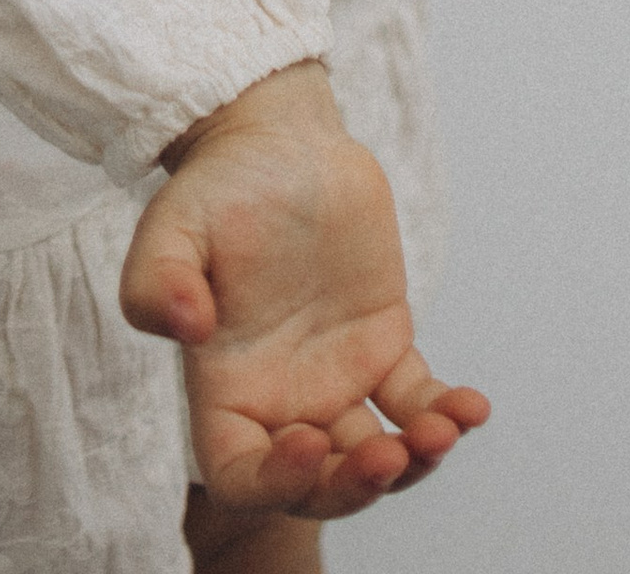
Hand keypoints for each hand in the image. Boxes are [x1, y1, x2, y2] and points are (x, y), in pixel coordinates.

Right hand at [120, 62, 487, 522]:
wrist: (277, 141)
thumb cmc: (216, 188)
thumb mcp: (169, 227)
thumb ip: (156, 282)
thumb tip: (185, 325)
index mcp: (225, 392)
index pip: (243, 475)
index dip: (276, 482)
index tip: (307, 443)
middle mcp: (281, 399)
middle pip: (318, 484)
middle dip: (355, 487)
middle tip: (390, 457)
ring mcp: (336, 376)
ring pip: (375, 454)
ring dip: (411, 462)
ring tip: (442, 433)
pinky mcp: (382, 341)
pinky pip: (417, 398)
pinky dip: (445, 412)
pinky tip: (473, 408)